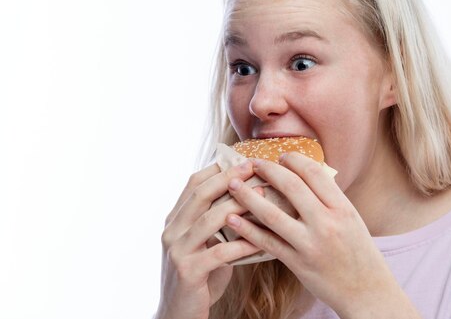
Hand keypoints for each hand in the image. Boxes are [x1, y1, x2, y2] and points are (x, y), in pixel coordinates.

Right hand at [155, 160, 261, 318]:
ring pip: (210, 219)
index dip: (219, 169)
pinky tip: (262, 238)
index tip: (245, 160)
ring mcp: (177, 251)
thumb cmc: (200, 277)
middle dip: (230, 178)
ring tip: (264, 195)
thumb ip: (216, 223)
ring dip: (239, 205)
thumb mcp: (204, 244)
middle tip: (254, 168)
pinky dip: (243, 243)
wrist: (179, 314)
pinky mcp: (188, 272)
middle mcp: (172, 231)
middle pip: (201, 195)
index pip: (193, 183)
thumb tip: (250, 197)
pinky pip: (220, 252)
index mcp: (175, 220)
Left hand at [223, 153, 402, 316]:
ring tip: (232, 184)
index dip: (294, 160)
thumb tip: (306, 175)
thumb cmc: (359, 252)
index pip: (314, 173)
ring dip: (248, 197)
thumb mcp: (352, 219)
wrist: (367, 291)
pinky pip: (267, 243)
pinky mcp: (297, 264)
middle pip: (291, 187)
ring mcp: (310, 244)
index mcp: (342, 208)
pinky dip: (247, 230)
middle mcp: (327, 223)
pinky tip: (232, 220)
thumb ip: (329, 199)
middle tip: (253, 163)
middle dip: (269, 170)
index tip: (281, 156)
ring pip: (272, 214)